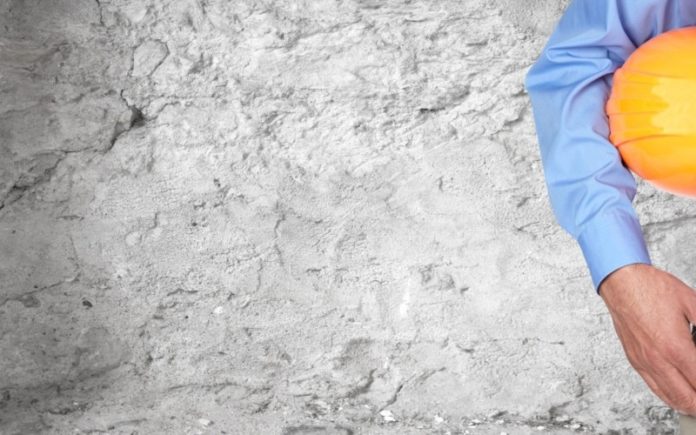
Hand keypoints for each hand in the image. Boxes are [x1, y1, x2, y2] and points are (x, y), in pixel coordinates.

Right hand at [600, 264, 695, 414]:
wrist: (621, 282)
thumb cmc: (652, 288)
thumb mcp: (693, 304)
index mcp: (675, 347)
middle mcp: (657, 359)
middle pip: (685, 398)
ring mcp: (643, 361)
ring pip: (667, 397)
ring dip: (686, 404)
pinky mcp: (634, 359)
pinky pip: (652, 386)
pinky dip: (668, 396)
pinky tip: (676, 394)